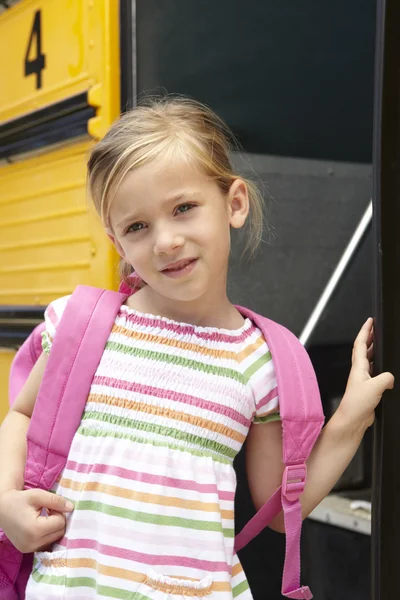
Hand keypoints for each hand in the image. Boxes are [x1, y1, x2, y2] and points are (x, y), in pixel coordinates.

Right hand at [0, 488, 73, 552]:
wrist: (1, 508)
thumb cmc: (19, 500)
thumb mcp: (38, 495)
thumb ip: (56, 501)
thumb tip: (71, 508)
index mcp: (34, 530)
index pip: (60, 523)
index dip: (58, 512)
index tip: (49, 506)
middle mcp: (31, 544)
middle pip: (59, 533)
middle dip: (57, 520)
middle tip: (48, 511)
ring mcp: (28, 549)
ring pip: (54, 539)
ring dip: (53, 528)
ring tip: (43, 517)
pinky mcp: (27, 551)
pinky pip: (46, 543)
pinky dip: (47, 534)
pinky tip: (40, 526)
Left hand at [337, 318, 393, 432]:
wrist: (352, 421)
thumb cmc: (356, 404)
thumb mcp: (375, 387)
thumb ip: (386, 378)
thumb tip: (390, 378)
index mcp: (358, 367)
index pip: (361, 344)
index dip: (365, 331)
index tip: (370, 321)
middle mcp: (359, 372)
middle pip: (364, 349)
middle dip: (369, 337)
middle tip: (375, 328)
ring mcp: (362, 380)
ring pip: (369, 361)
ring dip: (374, 351)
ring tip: (380, 344)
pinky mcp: (368, 390)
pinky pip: (375, 374)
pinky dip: (380, 367)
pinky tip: (385, 370)